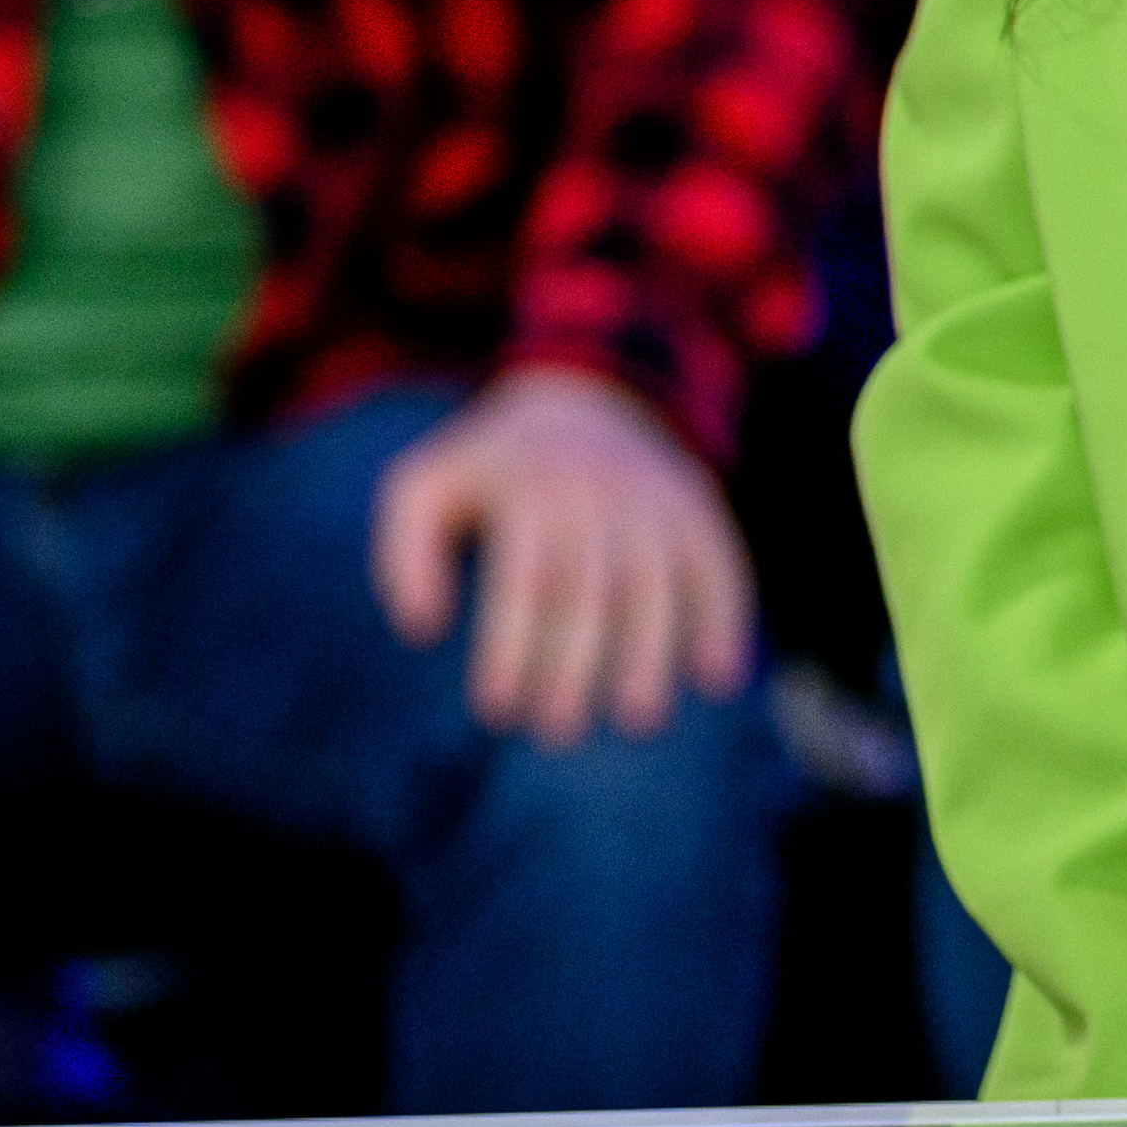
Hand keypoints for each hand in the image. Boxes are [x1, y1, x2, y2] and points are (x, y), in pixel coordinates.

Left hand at [368, 367, 755, 749]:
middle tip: (558, 732)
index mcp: (529, 487)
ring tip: (639, 719)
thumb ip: (403, 551)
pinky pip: (718, 560)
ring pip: (657, 580)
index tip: (497, 710)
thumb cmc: (487, 469)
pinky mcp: (695, 504)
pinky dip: (723, 618)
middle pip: (590, 588)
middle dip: (575, 665)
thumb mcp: (422, 485)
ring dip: (652, 652)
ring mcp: (653, 495)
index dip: (510, 647)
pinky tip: (718, 676)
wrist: (581, 394)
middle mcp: (597, 487)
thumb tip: (423, 627)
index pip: (522, 579)